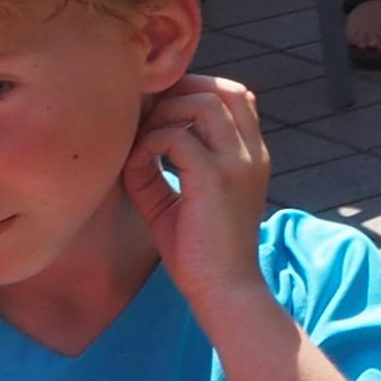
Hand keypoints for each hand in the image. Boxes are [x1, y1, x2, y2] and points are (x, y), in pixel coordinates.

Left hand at [125, 78, 275, 317]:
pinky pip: (177, 139)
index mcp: (251, 155)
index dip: (198, 92)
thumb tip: (129, 145)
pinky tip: (136, 165)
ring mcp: (237, 163)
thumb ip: (158, 170)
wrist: (223, 288)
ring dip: (165, 116)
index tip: (162, 113)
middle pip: (224, 91)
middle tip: (148, 121)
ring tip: (143, 143)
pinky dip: (150, 144)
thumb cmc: (199, 250)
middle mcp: (251, 152)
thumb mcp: (178, 201)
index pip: (237, 97)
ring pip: (203, 104)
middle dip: (181, 95)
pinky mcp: (214, 179)